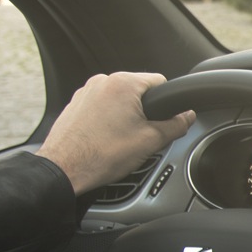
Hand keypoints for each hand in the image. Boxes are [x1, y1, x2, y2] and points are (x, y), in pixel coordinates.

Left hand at [37, 72, 195, 195]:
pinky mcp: (75, 104)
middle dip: (144, 112)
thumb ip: (175, 125)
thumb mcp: (150, 141)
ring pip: (119, 101)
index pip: (160, 82)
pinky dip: (107, 121)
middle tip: (142, 137)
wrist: (64, 169)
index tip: (166, 120)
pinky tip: (106, 140)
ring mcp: (86, 92)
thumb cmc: (101, 154)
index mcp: (123, 84)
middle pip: (138, 92)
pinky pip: (101, 108)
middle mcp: (103, 81)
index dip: (168, 103)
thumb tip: (187, 117)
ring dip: (125, 117)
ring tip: (121, 141)